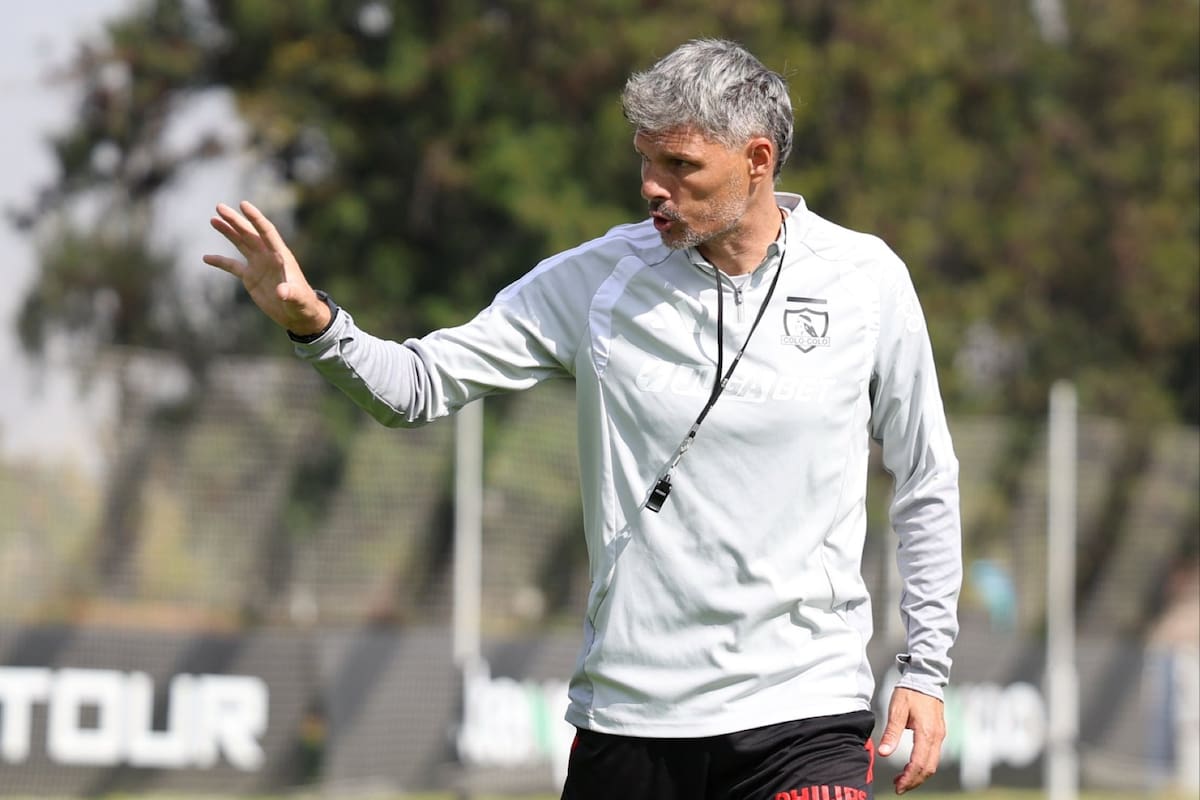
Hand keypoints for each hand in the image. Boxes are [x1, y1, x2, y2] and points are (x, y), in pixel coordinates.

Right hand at [203, 201, 330, 335]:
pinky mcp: (251, 277)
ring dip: (228, 231)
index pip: (266, 231)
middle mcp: (268, 256)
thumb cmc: (303, 304)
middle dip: (235, 220)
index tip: (243, 205)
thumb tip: (282, 292)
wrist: (298, 315)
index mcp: (281, 255)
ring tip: (213, 219)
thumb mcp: (298, 298)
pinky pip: (232, 266)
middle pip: (250, 233)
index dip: (255, 218)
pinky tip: (206, 258)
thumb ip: (291, 293)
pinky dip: (219, 262)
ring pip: (241, 243)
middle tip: (219, 207)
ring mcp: (258, 265)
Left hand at [877, 686, 944, 793]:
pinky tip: (910, 766)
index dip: (908, 778)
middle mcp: (937, 737)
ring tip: (902, 779)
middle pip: (928, 768)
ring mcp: (940, 735)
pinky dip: (922, 765)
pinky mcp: (938, 733)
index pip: (919, 764)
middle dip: (914, 781)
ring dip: (918, 774)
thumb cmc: (910, 692)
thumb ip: (891, 733)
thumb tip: (884, 753)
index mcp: (927, 733)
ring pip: (932, 764)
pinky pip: (933, 755)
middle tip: (899, 787)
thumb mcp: (897, 710)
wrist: (925, 678)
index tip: (898, 786)